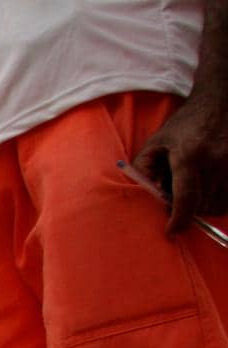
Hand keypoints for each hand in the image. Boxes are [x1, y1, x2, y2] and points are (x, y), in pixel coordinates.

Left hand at [134, 94, 227, 233]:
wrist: (221, 101)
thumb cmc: (184, 124)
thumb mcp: (156, 142)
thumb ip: (143, 168)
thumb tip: (143, 195)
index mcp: (190, 157)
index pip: (186, 199)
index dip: (179, 220)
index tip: (171, 231)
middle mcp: (216, 162)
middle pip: (202, 206)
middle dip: (188, 210)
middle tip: (178, 197)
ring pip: (220, 205)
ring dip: (205, 206)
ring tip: (195, 188)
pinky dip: (221, 200)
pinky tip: (210, 188)